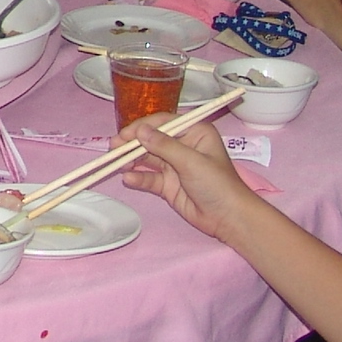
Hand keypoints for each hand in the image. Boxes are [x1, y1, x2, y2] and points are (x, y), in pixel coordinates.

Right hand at [114, 114, 258, 243]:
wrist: (229, 218)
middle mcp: (183, 146)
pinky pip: (149, 178)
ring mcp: (174, 166)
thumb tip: (139, 131)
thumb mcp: (191, 161)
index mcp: (194, 133)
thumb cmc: (217, 184)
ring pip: (147, 159)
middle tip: (113, 148)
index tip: (125, 134)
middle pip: (152, 140)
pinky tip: (129, 180)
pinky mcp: (168, 185)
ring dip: (132, 160)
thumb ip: (164, 146)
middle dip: (132, 144)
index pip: (163, 123)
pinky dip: (138, 178)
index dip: (142, 126)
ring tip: (116, 163)